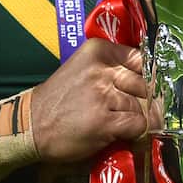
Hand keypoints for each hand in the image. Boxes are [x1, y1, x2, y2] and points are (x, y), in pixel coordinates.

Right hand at [30, 38, 151, 163]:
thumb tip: (152, 79)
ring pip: (141, 106)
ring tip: (118, 122)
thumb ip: (113, 68)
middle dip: (146, 100)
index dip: (148, 76)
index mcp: (98, 50)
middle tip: (135, 110)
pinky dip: (133, 131)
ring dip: (136, 118)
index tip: (146, 87)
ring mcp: (103, 95)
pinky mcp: (104, 121)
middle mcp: (101, 70)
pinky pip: (137, 124)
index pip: (141, 59)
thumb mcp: (84, 70)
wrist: (30, 125)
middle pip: (144, 83)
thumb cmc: (60, 99)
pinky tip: (118, 132)